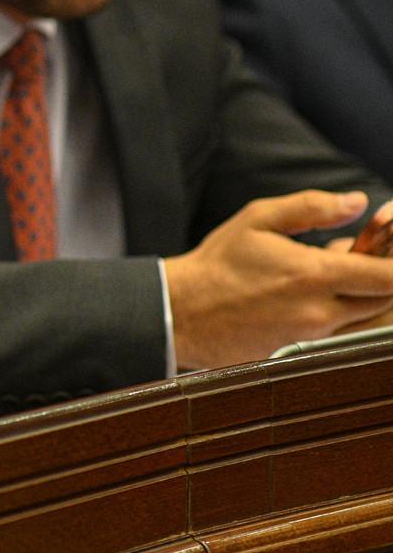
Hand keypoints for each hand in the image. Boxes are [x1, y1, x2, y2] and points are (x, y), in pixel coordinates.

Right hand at [167, 191, 392, 369]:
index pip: (389, 276)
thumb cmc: (217, 264)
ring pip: (368, 318)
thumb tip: (357, 202)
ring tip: (330, 272)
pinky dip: (342, 312)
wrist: (180, 312)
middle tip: (361, 252)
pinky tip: (311, 294)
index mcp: (312, 274)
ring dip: (364, 295)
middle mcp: (320, 310)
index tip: (391, 245)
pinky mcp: (303, 350)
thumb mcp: (257, 219)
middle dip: (384, 275)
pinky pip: (341, 332)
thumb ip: (312, 207)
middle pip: (387, 300)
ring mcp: (314, 336)